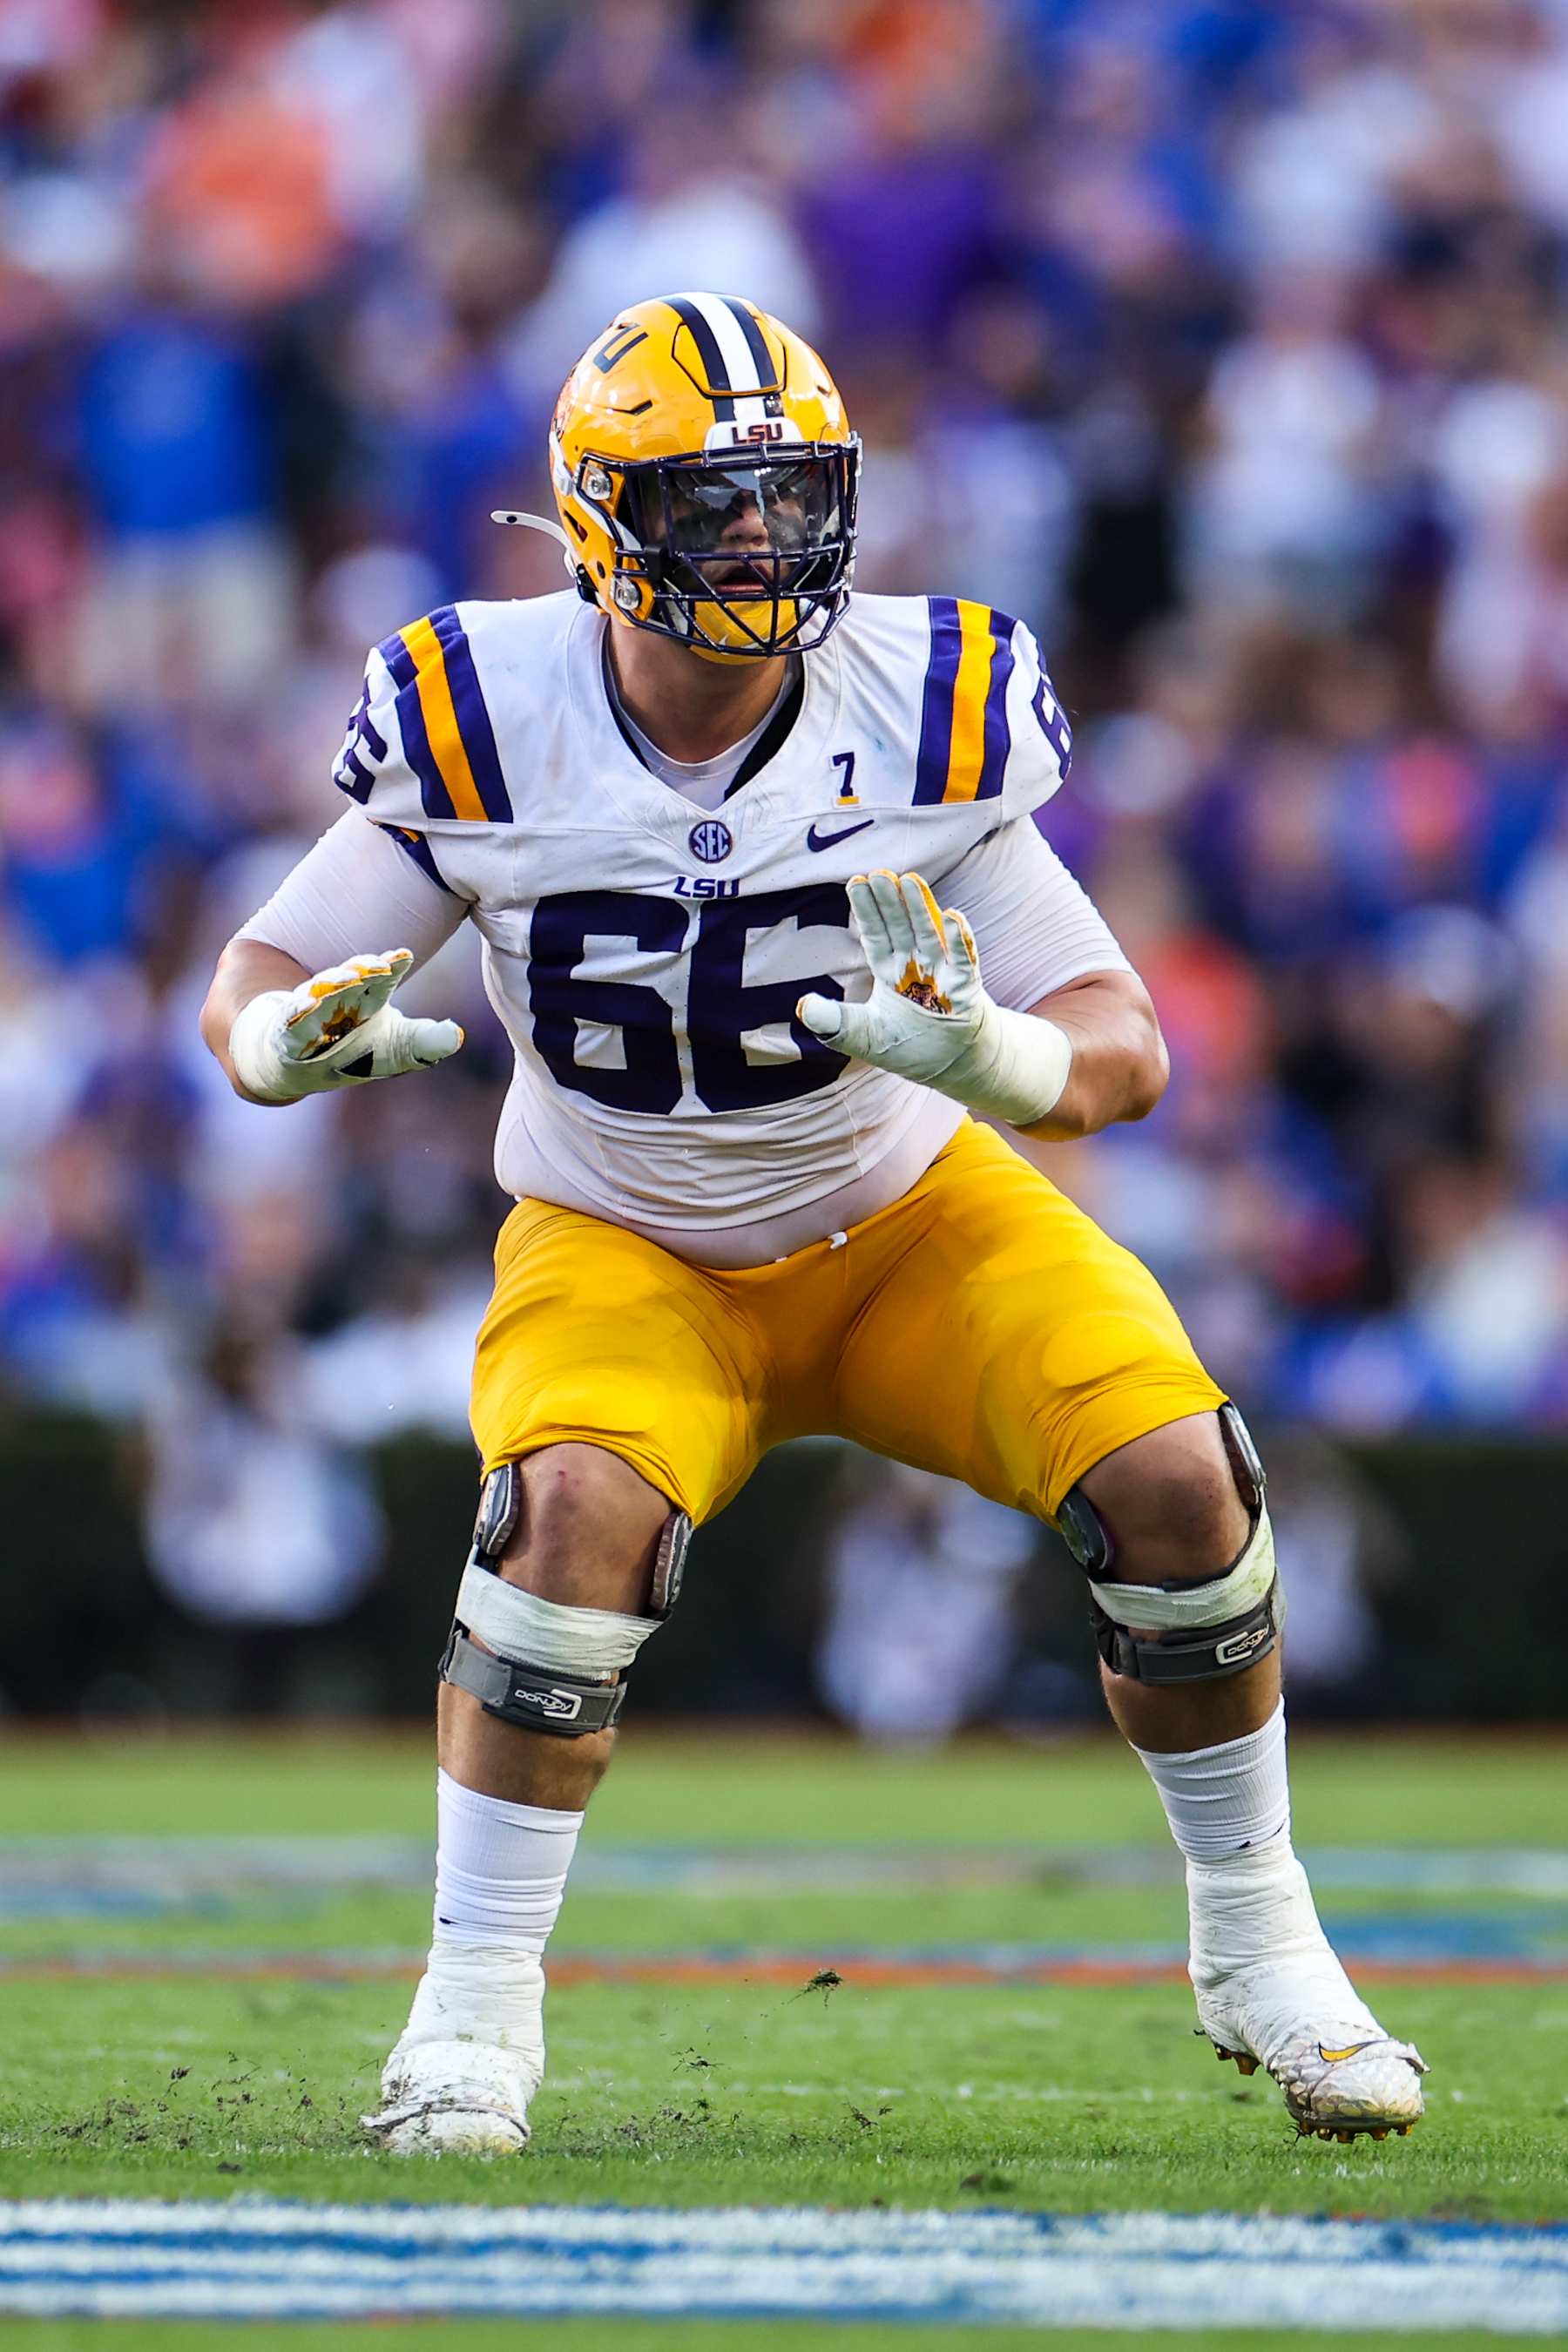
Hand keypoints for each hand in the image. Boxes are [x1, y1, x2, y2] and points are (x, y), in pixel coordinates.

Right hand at [227, 949, 463, 1103]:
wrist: (300, 1068)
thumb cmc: (353, 1050)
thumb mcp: (396, 1051)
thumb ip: (425, 1042)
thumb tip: (456, 1035)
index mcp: (368, 998)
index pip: (382, 976)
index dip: (392, 965)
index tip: (404, 955)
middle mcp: (340, 999)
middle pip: (353, 978)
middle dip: (365, 970)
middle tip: (380, 966)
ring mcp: (312, 1012)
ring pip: (322, 992)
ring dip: (334, 983)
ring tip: (348, 979)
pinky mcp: (287, 1031)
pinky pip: (292, 1019)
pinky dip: (298, 1010)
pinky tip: (306, 1004)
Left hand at [797, 869, 1070, 1123]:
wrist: (951, 1067)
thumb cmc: (907, 1048)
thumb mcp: (862, 1036)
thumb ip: (833, 1021)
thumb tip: (801, 1005)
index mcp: (888, 973)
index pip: (875, 936)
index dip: (866, 911)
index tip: (856, 882)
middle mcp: (914, 967)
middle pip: (900, 928)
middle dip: (890, 902)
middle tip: (880, 873)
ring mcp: (942, 974)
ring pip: (929, 935)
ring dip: (920, 909)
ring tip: (910, 879)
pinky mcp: (966, 988)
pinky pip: (964, 960)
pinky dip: (959, 940)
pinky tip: (952, 916)